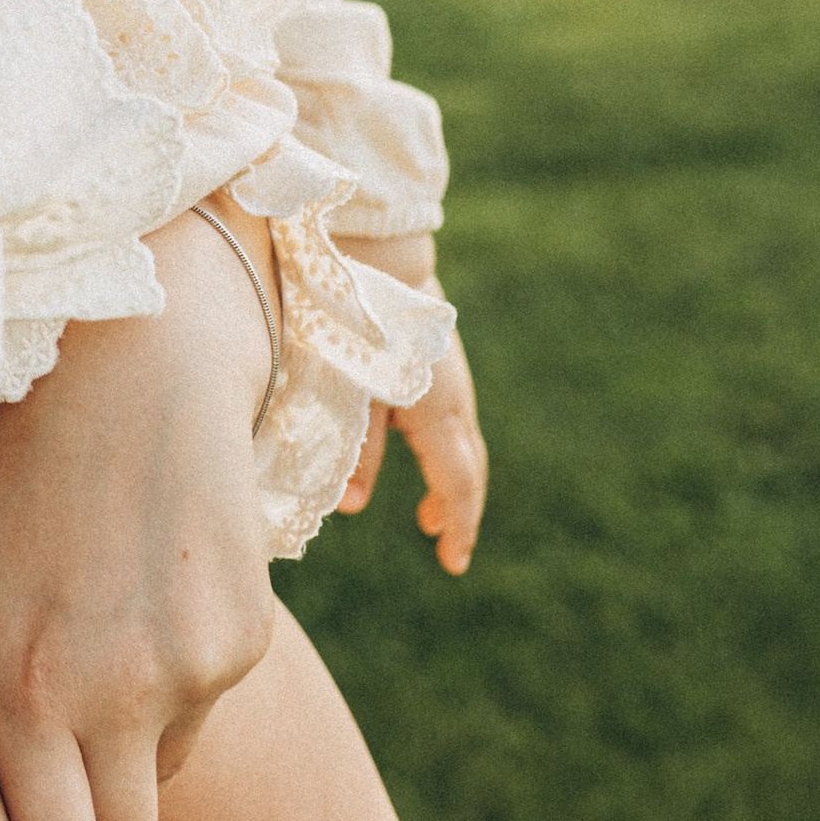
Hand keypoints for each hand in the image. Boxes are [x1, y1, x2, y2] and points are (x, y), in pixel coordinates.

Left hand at [0, 216, 276, 820]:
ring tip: (69, 692)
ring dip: (119, 771)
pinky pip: (197, 704)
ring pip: (160, 778)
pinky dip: (160, 695)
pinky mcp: (243, 629)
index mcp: (20, 685)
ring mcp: (193, 665)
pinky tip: (114, 615)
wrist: (132, 345)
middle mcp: (117, 692)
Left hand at [334, 333, 488, 572]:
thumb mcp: (351, 395)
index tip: (453, 563)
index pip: (458, 485)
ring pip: (460, 446)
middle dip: (460, 511)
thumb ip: (357, 450)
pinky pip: (447, 423)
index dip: (458, 526)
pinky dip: (437, 453)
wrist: (378, 257)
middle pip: (468, 469)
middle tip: (449, 549)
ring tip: (427, 518)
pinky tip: (418, 461)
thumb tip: (354, 506)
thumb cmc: (354, 328)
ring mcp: (450, 382)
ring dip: (448, 484)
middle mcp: (454, 400)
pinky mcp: (437, 369)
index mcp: (438, 411)